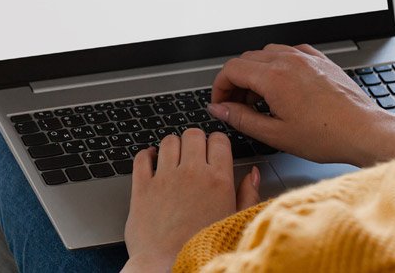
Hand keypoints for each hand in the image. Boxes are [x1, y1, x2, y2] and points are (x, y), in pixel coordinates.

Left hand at [122, 130, 260, 271]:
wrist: (167, 266)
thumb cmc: (202, 247)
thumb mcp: (235, 221)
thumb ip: (247, 195)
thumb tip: (252, 174)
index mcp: (218, 180)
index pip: (218, 140)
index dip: (216, 141)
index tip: (214, 148)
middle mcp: (191, 173)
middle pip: (193, 134)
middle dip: (195, 140)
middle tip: (194, 152)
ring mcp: (164, 178)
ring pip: (168, 141)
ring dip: (172, 145)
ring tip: (174, 157)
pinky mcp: (142, 187)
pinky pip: (142, 157)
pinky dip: (146, 154)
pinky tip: (152, 159)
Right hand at [208, 44, 394, 166]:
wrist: (365, 131)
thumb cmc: (328, 136)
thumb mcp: (276, 134)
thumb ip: (241, 118)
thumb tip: (220, 110)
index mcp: (274, 77)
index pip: (231, 69)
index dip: (220, 87)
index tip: (221, 103)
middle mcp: (289, 61)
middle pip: (246, 59)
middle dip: (235, 81)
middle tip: (236, 105)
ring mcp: (306, 58)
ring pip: (267, 53)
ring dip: (256, 72)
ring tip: (260, 98)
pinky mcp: (321, 61)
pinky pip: (290, 53)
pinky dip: (279, 65)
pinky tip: (283, 85)